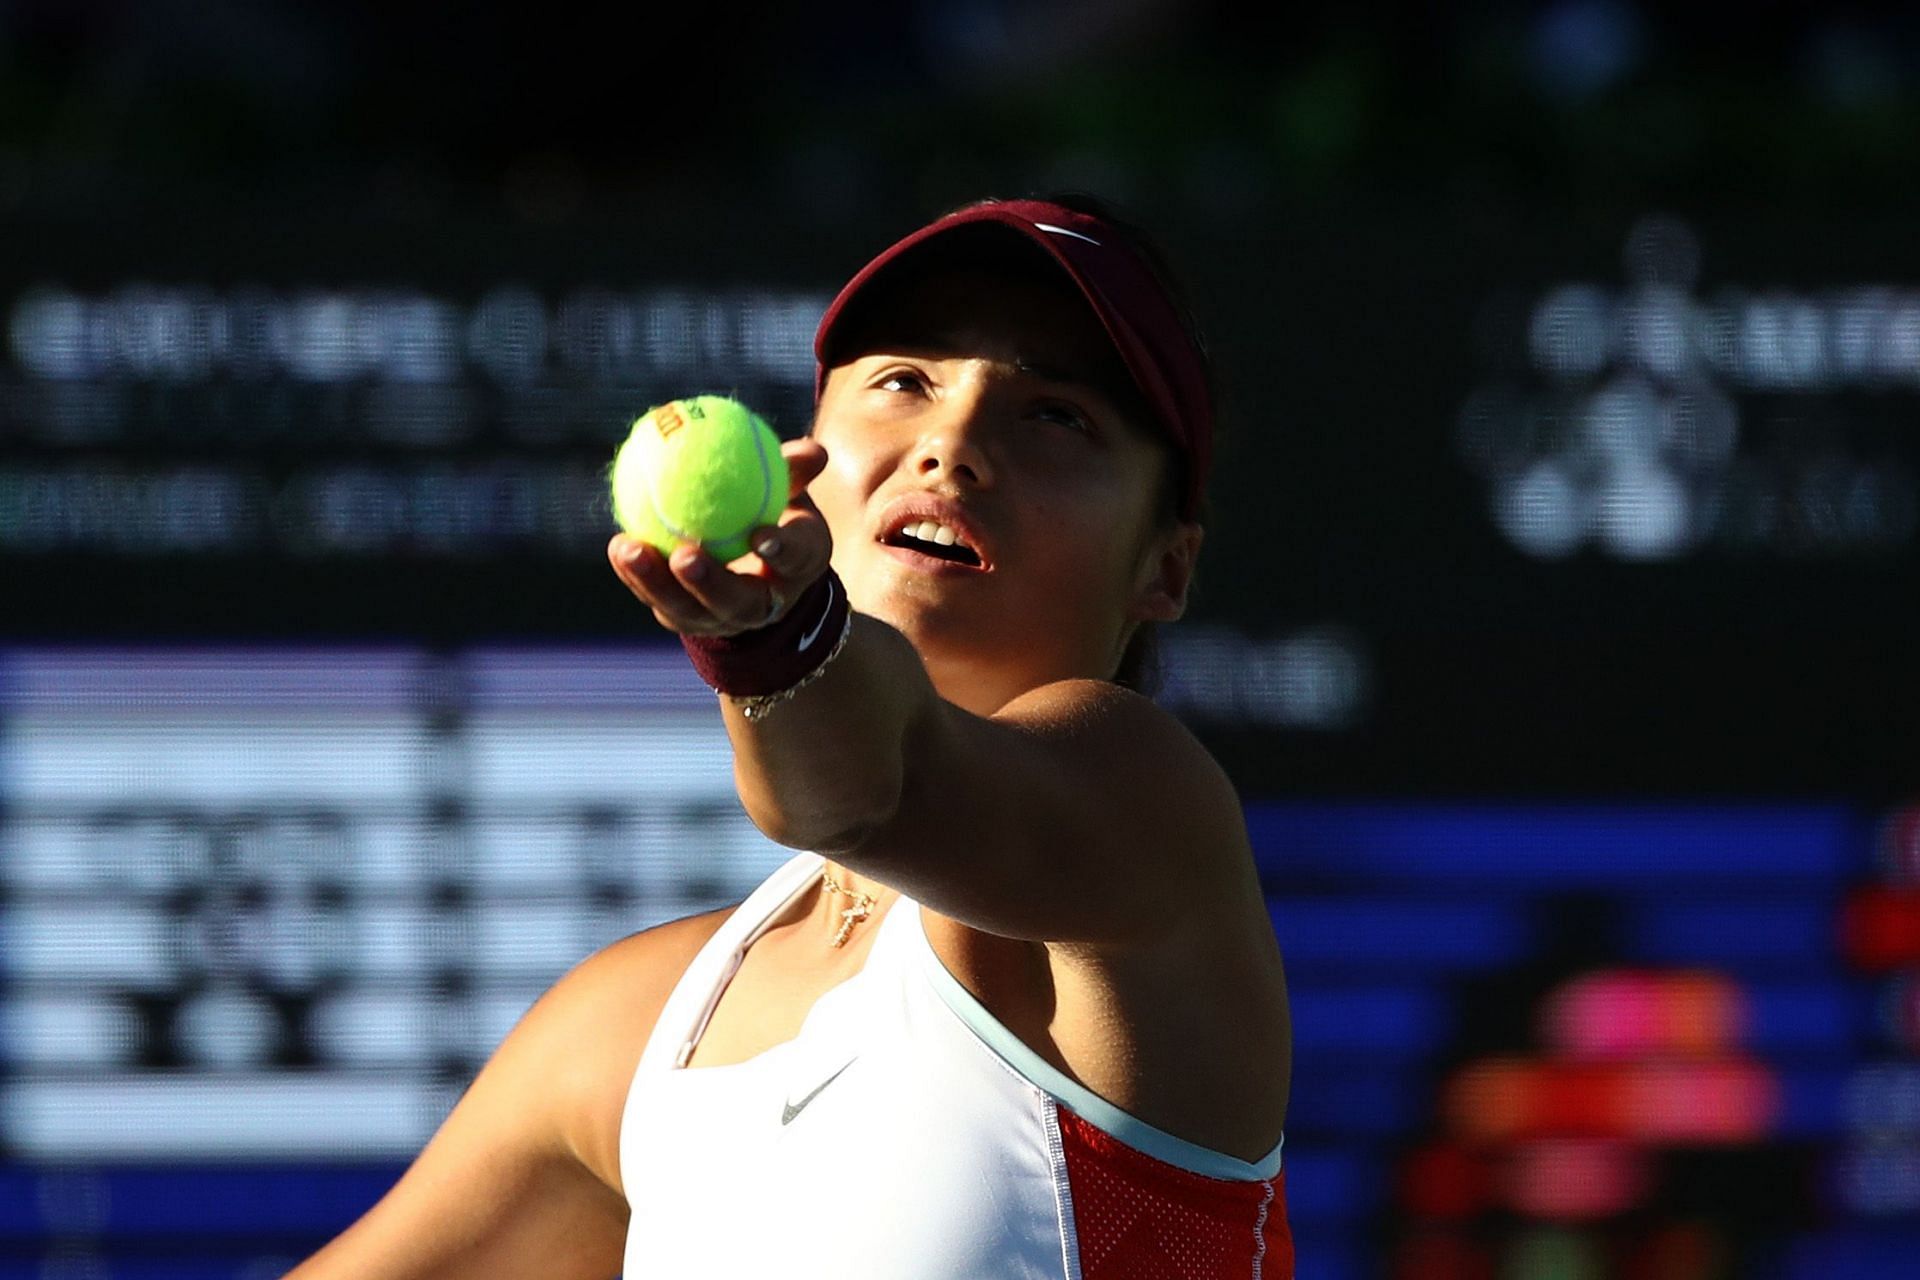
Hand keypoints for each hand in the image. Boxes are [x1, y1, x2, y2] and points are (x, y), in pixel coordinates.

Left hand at [607, 438, 832, 636]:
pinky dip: (636, 576)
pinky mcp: (685, 619)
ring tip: (629, 549)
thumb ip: (795, 471)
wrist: (757, 568)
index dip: (781, 552)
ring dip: (656, 583)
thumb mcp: (792, 492)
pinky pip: (658, 601)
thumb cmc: (775, 513)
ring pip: (687, 610)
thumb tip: (812, 450)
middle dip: (710, 584)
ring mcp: (720, 618)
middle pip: (737, 603)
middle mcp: (761, 604)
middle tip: (684, 556)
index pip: (796, 562)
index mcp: (798, 568)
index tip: (761, 534)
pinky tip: (619, 547)